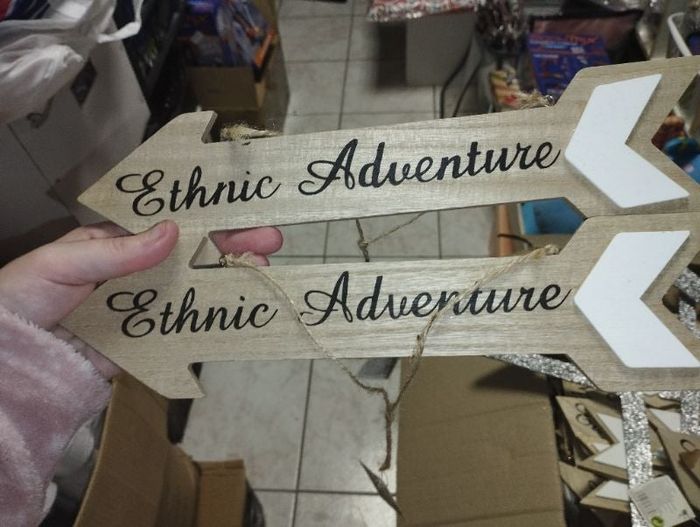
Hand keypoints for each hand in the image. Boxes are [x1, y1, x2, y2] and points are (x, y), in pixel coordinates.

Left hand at [0, 221, 281, 329]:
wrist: (8, 361)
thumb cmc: (22, 296)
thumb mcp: (61, 264)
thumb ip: (116, 252)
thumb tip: (172, 231)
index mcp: (117, 242)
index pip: (168, 222)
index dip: (205, 214)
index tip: (240, 207)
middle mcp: (137, 271)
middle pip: (191, 254)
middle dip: (231, 244)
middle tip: (271, 238)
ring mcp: (144, 306)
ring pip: (194, 288)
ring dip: (230, 278)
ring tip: (262, 269)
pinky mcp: (145, 342)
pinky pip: (182, 328)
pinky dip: (211, 321)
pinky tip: (237, 310)